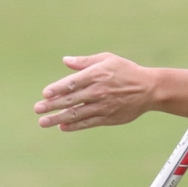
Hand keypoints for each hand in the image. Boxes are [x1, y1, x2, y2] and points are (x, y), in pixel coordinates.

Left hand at [34, 53, 157, 130]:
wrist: (149, 89)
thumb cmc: (127, 71)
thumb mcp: (108, 59)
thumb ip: (85, 61)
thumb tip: (65, 60)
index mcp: (96, 75)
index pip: (72, 83)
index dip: (57, 89)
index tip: (45, 94)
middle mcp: (98, 91)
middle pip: (70, 100)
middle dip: (52, 105)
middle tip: (37, 109)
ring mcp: (103, 106)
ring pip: (76, 114)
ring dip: (58, 118)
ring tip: (43, 122)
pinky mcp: (108, 118)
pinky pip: (88, 123)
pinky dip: (74, 126)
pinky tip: (62, 127)